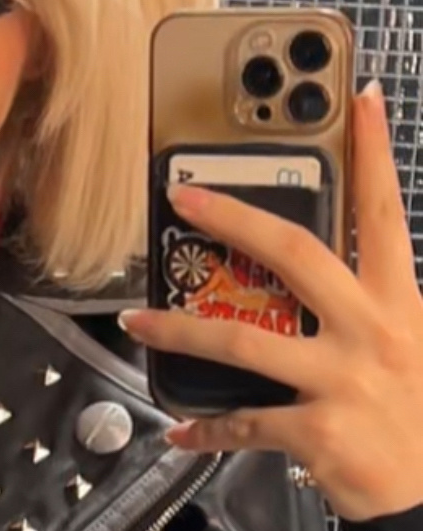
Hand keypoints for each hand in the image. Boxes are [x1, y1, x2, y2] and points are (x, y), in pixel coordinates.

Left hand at [118, 82, 422, 522]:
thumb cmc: (421, 418)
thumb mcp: (416, 347)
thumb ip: (378, 307)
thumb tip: (329, 276)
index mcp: (401, 304)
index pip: (385, 214)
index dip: (374, 154)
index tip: (361, 99)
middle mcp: (373, 332)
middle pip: (296, 256)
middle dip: (234, 218)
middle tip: (183, 194)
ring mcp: (344, 382)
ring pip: (244, 342)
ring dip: (181, 328)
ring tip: (136, 318)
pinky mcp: (319, 431)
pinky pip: (245, 422)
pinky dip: (207, 428)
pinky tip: (179, 431)